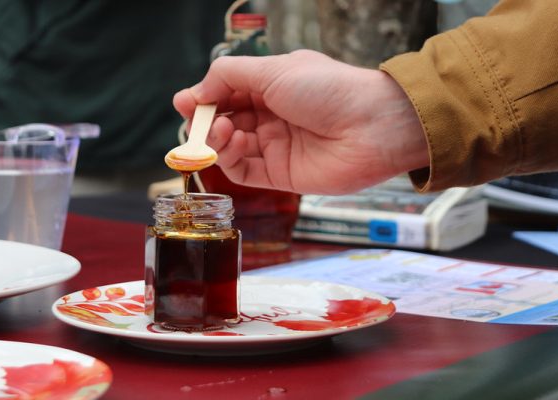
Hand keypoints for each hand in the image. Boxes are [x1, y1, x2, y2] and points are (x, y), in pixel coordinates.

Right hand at [173, 50, 427, 194]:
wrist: (372, 127)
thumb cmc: (329, 90)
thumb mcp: (274, 70)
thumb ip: (229, 77)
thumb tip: (196, 91)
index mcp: (272, 87)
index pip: (227, 94)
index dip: (204, 98)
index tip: (185, 101)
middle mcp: (271, 117)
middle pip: (224, 122)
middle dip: (205, 120)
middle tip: (193, 119)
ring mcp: (275, 146)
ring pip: (230, 147)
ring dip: (217, 138)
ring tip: (221, 130)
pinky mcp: (281, 174)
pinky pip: (244, 170)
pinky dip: (231, 158)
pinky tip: (234, 143)